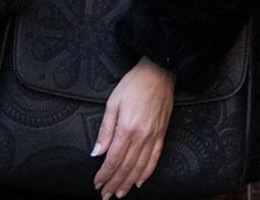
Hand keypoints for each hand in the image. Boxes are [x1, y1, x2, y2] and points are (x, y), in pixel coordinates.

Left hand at [92, 57, 175, 198]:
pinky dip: (147, 172)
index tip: (97, 184)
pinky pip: (155, 157)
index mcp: (127, 129)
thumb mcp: (113, 103)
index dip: (104, 174)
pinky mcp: (162, 133)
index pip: (113, 159)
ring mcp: (154, 136)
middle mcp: (142, 136)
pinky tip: (140, 181)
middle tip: (106, 195)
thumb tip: (96, 152)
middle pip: (126, 167)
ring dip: (129, 182)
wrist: (159, 72)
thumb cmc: (133, 84)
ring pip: (140, 166)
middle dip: (114, 183)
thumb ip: (105, 130)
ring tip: (120, 193)